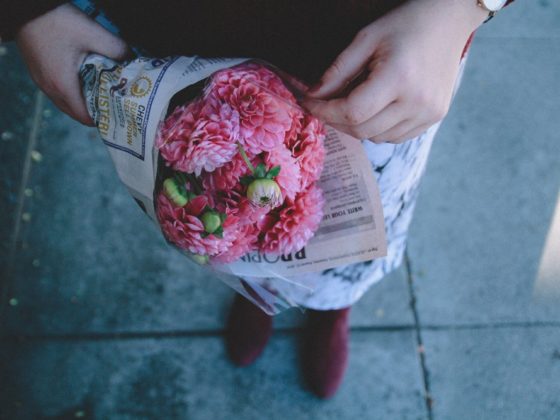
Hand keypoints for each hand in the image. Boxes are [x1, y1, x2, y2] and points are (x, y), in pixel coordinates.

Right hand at [16, 4, 129, 125]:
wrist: (25, 9)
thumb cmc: (57, 22)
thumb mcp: (93, 34)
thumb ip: (117, 49)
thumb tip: (132, 59)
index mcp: (63, 86)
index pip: (85, 118)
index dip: (103, 119)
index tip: (118, 113)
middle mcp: (50, 89)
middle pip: (76, 113)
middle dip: (95, 112)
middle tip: (112, 102)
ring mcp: (41, 82)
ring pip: (66, 103)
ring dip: (83, 101)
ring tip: (100, 91)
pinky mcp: (38, 72)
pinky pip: (57, 91)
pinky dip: (72, 92)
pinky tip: (84, 78)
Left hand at [303, 0, 487, 142]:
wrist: (448, 21)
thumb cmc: (404, 25)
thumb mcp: (365, 39)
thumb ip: (337, 71)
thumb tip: (313, 96)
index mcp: (399, 78)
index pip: (352, 111)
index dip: (325, 111)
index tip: (309, 103)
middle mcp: (417, 102)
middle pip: (362, 129)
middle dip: (336, 120)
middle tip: (324, 104)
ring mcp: (428, 113)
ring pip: (377, 137)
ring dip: (356, 126)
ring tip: (351, 103)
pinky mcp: (434, 118)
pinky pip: (395, 137)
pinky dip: (378, 129)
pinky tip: (375, 109)